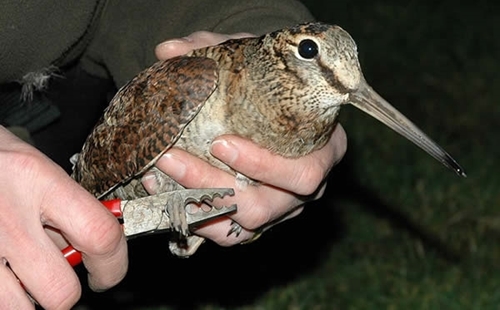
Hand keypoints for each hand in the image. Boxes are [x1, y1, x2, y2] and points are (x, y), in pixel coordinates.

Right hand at [0, 126, 127, 308]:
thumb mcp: (32, 166)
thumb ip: (64, 206)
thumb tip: (90, 248)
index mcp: (37, 180)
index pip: (99, 234)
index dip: (113, 265)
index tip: (107, 273)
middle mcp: (6, 215)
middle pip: (60, 290)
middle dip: (65, 293)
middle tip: (59, 279)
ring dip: (26, 300)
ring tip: (20, 275)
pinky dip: (1, 296)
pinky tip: (0, 272)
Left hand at [152, 32, 347, 244]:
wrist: (273, 105)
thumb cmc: (272, 85)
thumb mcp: (254, 61)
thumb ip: (217, 51)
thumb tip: (169, 51)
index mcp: (324, 150)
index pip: (305, 173)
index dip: (265, 166)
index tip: (221, 143)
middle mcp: (307, 186)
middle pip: (268, 205)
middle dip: (216, 186)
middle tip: (172, 159)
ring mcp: (282, 206)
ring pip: (245, 225)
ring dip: (199, 205)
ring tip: (159, 177)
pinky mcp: (258, 219)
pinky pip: (229, 234)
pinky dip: (197, 219)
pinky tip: (166, 194)